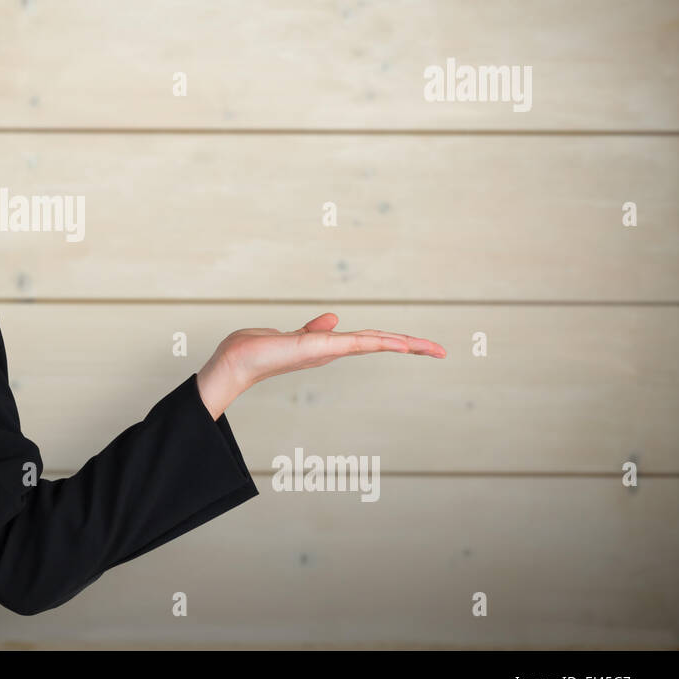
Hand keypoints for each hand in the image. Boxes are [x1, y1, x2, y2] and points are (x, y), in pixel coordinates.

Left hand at [195, 312, 445, 419]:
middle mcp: (333, 350)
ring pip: (374, 343)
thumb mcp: (291, 335)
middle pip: (380, 344)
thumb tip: (334, 317)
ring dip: (405, 344)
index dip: (397, 341)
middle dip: (412, 346)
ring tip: (434, 348)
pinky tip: (400, 344)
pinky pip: (355, 343)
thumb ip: (314, 328)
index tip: (422, 346)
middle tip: (443, 351)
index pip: (370, 340)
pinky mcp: (319, 348)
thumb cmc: (257, 349)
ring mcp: (328, 350)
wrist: (235, 361)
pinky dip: (379, 343)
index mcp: (329, 346)